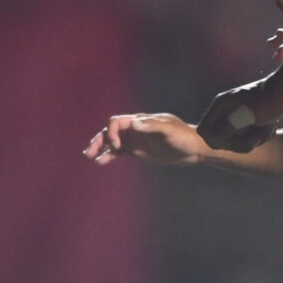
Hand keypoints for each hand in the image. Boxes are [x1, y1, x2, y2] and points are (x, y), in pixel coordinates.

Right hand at [83, 112, 210, 166]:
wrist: (193, 149)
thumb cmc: (183, 136)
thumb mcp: (169, 130)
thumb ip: (151, 126)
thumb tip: (133, 123)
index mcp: (140, 121)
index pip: (117, 122)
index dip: (112, 132)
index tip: (117, 146)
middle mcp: (134, 129)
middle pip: (110, 131)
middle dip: (99, 140)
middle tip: (89, 152)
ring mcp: (135, 140)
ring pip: (111, 142)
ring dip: (100, 147)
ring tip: (89, 156)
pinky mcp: (138, 152)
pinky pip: (119, 153)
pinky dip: (108, 156)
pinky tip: (100, 162)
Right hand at [194, 55, 282, 153]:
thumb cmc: (269, 100)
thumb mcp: (246, 115)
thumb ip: (225, 128)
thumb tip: (213, 141)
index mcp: (221, 106)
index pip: (205, 132)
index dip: (217, 141)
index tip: (233, 138)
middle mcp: (228, 111)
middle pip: (222, 140)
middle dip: (240, 142)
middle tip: (255, 134)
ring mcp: (241, 116)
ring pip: (239, 141)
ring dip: (254, 140)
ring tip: (266, 128)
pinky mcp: (253, 121)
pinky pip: (251, 138)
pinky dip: (262, 136)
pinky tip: (270, 126)